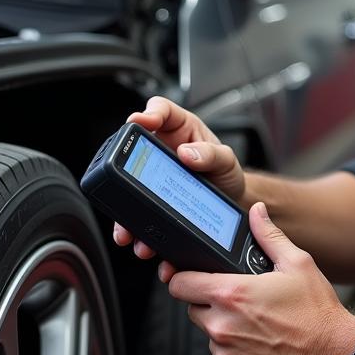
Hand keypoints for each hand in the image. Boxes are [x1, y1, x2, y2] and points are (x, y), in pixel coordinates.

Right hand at [111, 95, 246, 261]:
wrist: (233, 203)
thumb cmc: (227, 174)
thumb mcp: (227, 160)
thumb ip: (212, 154)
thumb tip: (187, 152)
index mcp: (180, 130)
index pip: (159, 110)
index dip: (147, 113)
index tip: (140, 121)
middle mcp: (162, 150)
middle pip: (132, 153)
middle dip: (122, 173)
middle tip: (121, 186)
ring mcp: (155, 177)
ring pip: (129, 192)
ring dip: (126, 215)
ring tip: (131, 231)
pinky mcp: (155, 202)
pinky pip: (140, 217)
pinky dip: (139, 234)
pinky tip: (145, 244)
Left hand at [166, 203, 354, 354]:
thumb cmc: (317, 312)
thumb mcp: (297, 263)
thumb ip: (269, 235)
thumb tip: (257, 212)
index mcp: (232, 294)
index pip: (179, 284)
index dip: (185, 278)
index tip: (195, 279)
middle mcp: (222, 326)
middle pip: (194, 310)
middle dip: (212, 304)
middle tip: (244, 302)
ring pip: (211, 336)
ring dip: (227, 330)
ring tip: (260, 325)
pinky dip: (239, 354)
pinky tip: (264, 346)